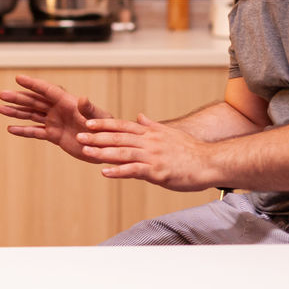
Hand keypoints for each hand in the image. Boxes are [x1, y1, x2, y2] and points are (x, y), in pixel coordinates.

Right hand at [0, 74, 112, 162]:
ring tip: (1, 109)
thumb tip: (83, 98)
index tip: (18, 78)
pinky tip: (11, 128)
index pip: (47, 90)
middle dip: (18, 98)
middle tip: (1, 94)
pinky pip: (36, 132)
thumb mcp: (99, 118)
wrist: (106, 148)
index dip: (33, 84)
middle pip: (35, 101)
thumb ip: (90, 109)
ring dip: (17, 112)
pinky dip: (24, 130)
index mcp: (68, 102)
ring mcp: (55, 122)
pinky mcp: (54, 136)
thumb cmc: (106, 129)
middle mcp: (59, 110)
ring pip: (32, 115)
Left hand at [78, 114, 216, 190]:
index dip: (105, 124)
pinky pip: (134, 170)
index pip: (124, 125)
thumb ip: (152, 126)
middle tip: (78, 134)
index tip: (88, 122)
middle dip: (97, 136)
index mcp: (152, 133)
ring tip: (85, 150)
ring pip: (123, 152)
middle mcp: (150, 142)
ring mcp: (153, 156)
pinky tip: (104, 172)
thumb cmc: (192, 151)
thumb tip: (140, 116)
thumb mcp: (170, 134)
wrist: (210, 162)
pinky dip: (118, 171)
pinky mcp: (157, 171)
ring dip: (102, 151)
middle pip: (119, 137)